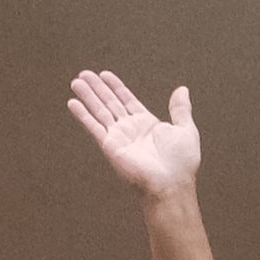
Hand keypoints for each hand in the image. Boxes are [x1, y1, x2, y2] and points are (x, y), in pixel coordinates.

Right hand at [63, 67, 205, 210]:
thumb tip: (182, 90)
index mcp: (146, 124)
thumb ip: (181, 109)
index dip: (115, 87)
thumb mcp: (186, 130)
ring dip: (87, 96)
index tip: (104, 75)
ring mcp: (119, 137)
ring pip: (100, 111)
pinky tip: (72, 103)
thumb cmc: (181, 164)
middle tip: (84, 74)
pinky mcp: (110, 146)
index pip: (127, 100)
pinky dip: (83, 115)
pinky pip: (94, 127)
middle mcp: (130, 129)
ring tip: (76, 82)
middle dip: (97, 88)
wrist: (171, 185)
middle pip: (110, 103)